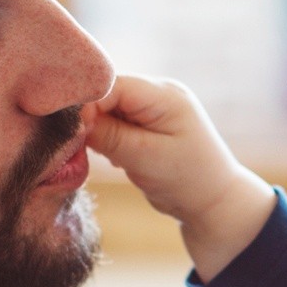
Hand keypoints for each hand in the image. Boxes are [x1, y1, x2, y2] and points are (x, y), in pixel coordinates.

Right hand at [86, 73, 275, 279]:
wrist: (214, 202)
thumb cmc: (187, 180)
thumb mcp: (144, 158)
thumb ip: (108, 134)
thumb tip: (73, 119)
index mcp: (163, 94)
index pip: (110, 84)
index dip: (86, 104)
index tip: (72, 132)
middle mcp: (158, 93)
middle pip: (106, 93)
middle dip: (90, 118)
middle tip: (83, 147)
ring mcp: (153, 108)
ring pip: (107, 109)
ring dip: (98, 130)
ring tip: (108, 156)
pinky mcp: (146, 125)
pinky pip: (115, 122)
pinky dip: (106, 138)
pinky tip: (115, 159)